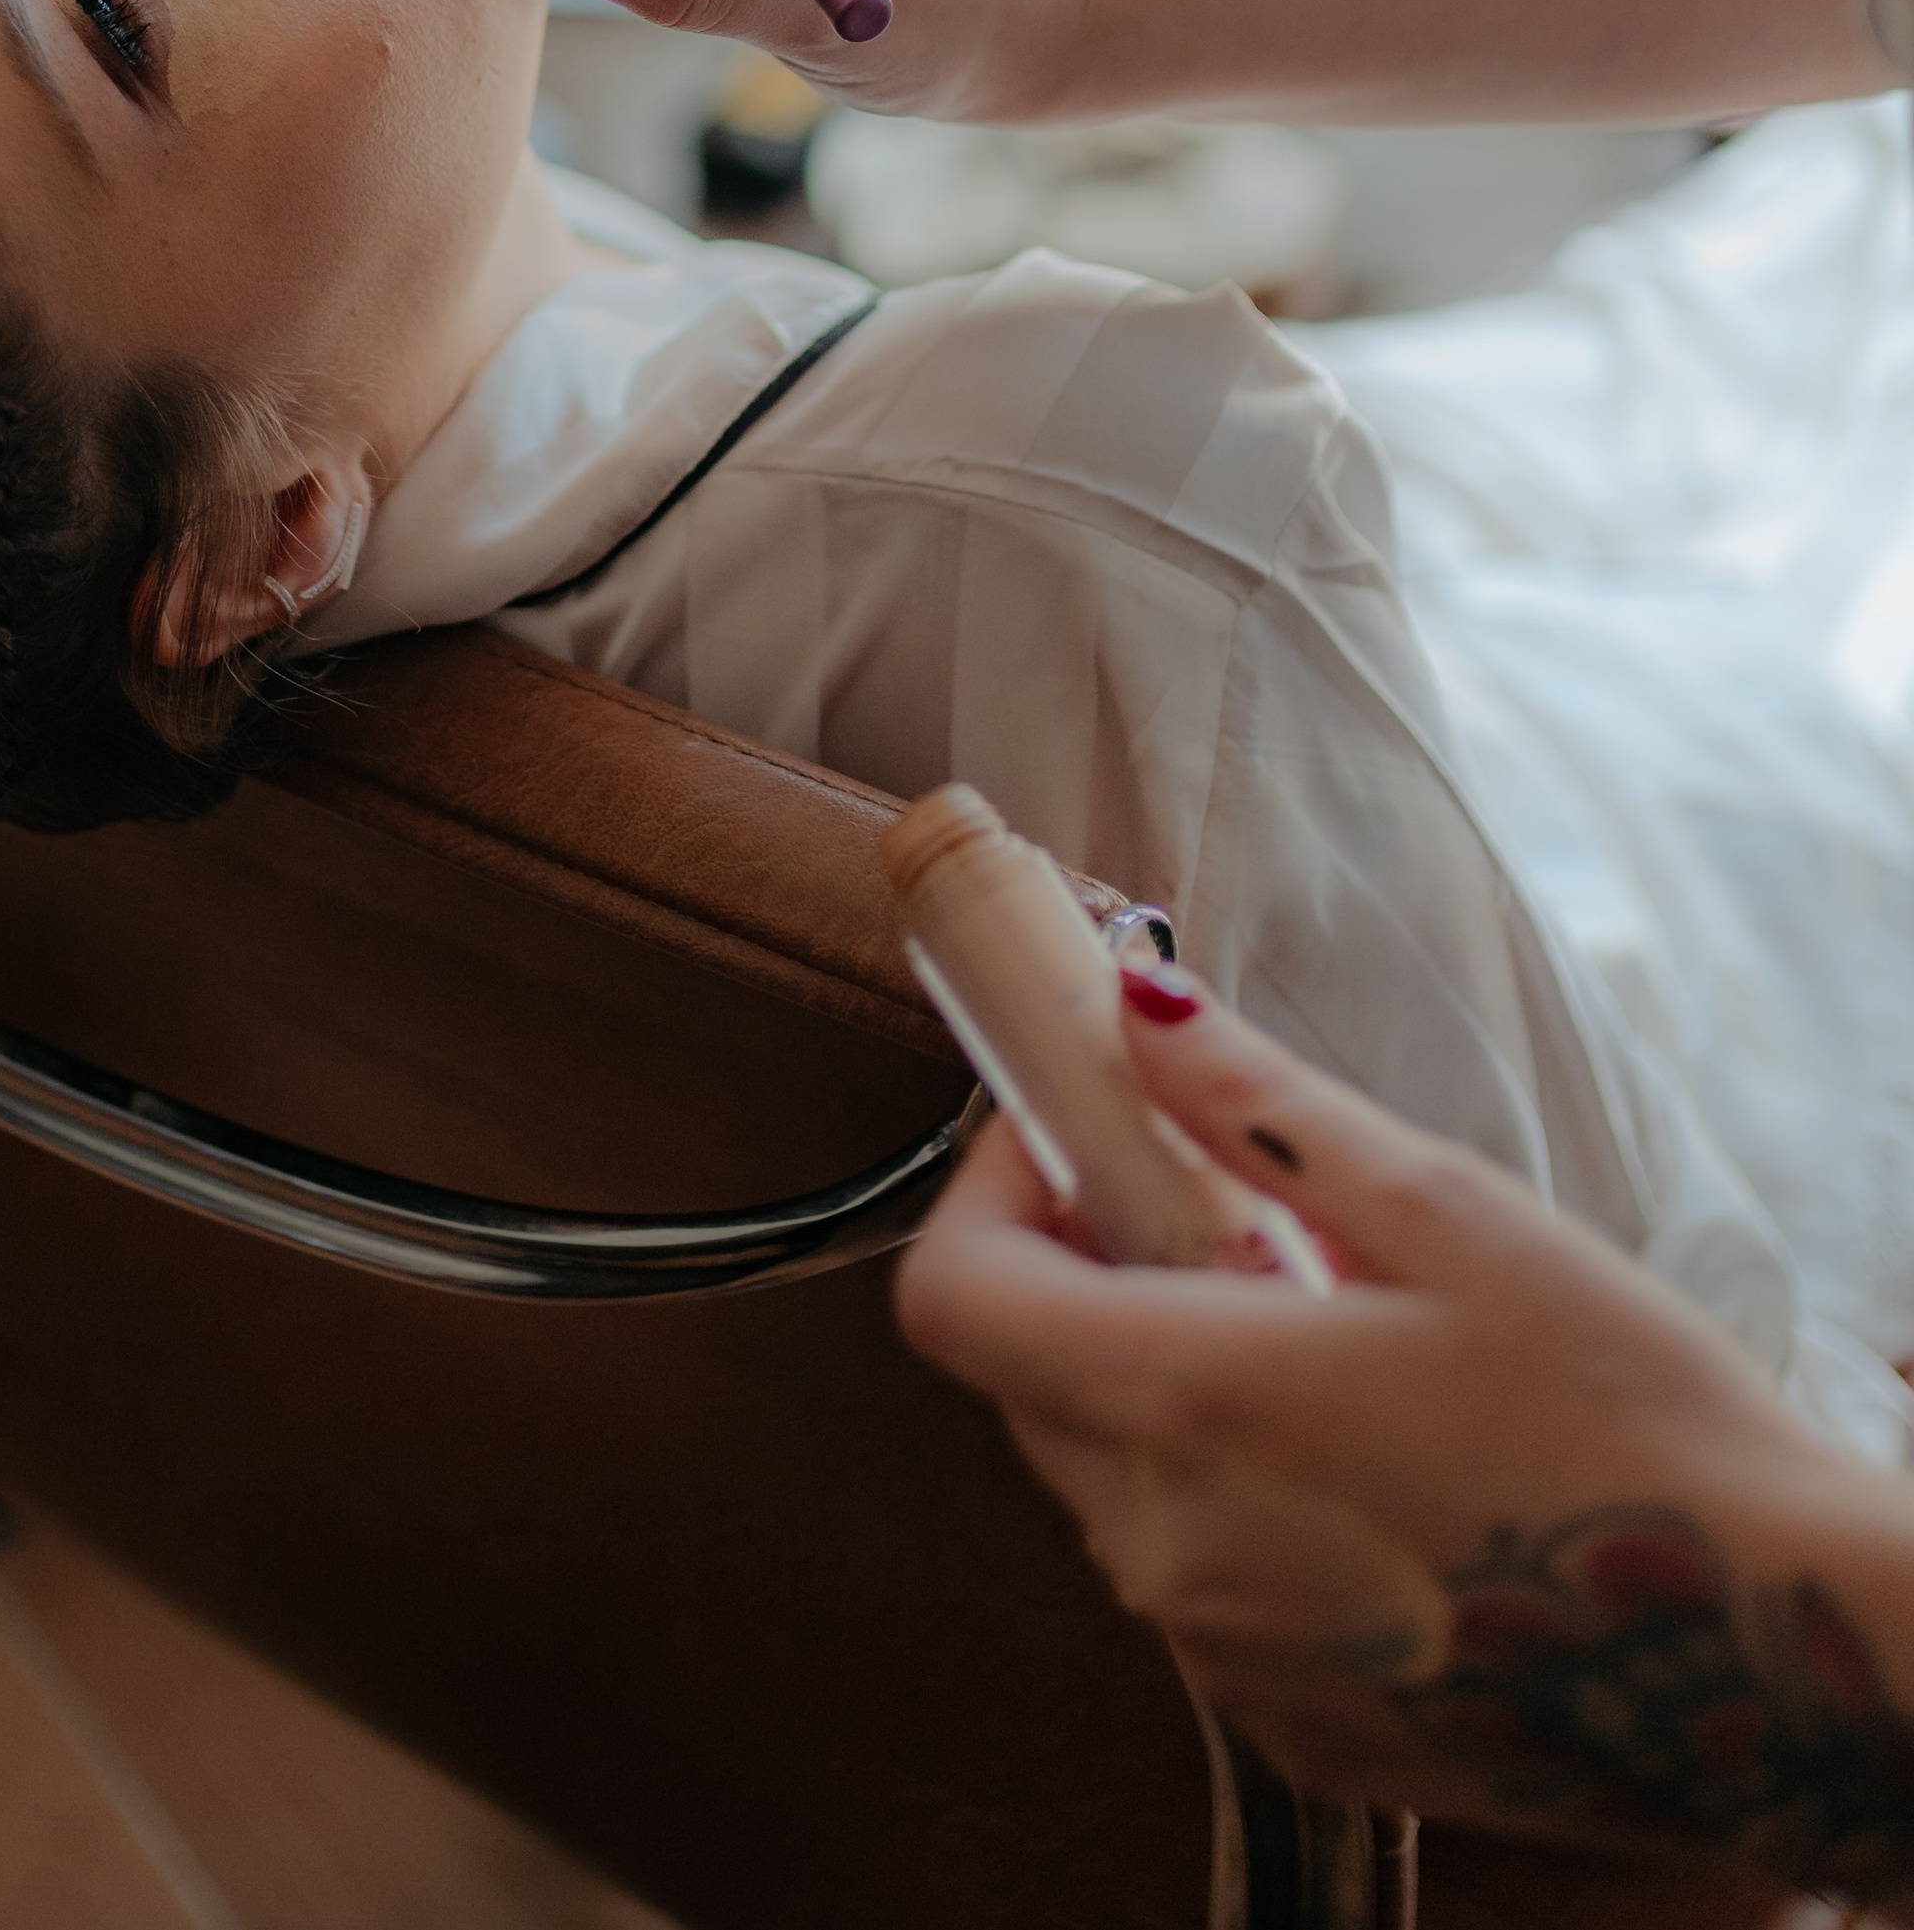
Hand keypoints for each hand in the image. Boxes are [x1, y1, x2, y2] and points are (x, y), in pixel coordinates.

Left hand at [897, 975, 1913, 1892]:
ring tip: (1333, 1335)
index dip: (985, 1191)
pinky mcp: (1288, 1730)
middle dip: (1087, 1270)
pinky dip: (1236, 1502)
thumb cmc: (1632, 1424)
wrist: (1779, 1669)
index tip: (1076, 1133)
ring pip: (1107, 1482)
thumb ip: (1262, 1112)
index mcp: (1191, 1402)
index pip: (953, 1297)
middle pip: (1024, 1381)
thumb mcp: (1453, 1218)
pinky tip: (1374, 1464)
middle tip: (1226, 1208)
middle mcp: (1167, 1548)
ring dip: (1168, 1387)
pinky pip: (1194, 1585)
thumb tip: (1136, 1003)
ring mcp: (1220, 1658)